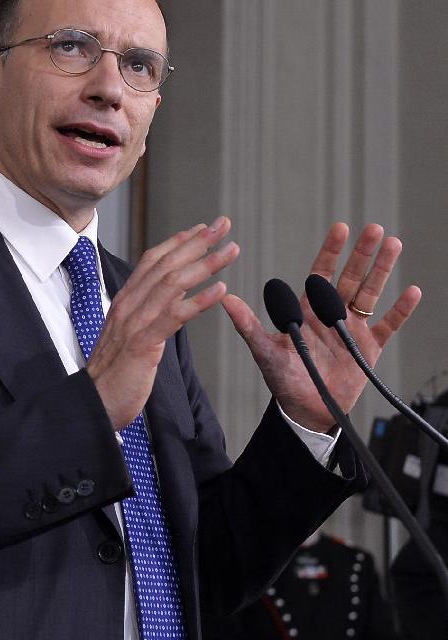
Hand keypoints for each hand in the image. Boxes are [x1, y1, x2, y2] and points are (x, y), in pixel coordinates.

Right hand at [87, 217, 238, 428]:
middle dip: (198, 242)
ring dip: (205, 264)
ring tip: (230, 251)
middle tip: (225, 225)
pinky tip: (220, 291)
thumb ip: (142, 315)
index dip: (178, 242)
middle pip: (166, 264)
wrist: (93, 402)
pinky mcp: (143, 345)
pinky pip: (174, 317)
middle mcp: (128, 306)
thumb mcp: (126, 336)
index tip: (202, 228)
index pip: (152, 261)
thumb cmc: (113, 374)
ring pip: (173, 284)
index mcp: (124, 301)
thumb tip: (164, 301)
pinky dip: (198, 301)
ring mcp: (134, 323)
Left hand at [221, 223, 421, 431]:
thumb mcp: (264, 351)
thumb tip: (227, 300)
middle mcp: (332, 314)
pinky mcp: (368, 347)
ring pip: (370, 292)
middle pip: (350, 276)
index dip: (331, 251)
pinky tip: (412, 291)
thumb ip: (248, 325)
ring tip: (394, 244)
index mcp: (308, 310)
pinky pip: (388, 324)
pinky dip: (400, 310)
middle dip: (362, 253)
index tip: (340, 229)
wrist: (306, 410)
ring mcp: (352, 328)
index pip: (321, 273)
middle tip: (374, 229)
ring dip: (382, 270)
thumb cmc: (283, 380)